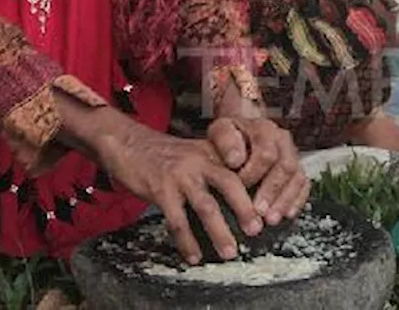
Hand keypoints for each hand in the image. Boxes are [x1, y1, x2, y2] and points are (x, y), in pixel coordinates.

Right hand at [86, 114, 261, 264]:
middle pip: (230, 185)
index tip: (270, 209)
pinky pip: (177, 220)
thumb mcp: (196, 152)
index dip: (258, 188)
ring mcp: (180, 175)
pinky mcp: (160, 190)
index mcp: (213, 152)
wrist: (127, 143)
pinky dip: (186, 242)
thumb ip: (216, 168)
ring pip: (206, 207)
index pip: (242, 169)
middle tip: (257, 230)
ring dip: (219, 232)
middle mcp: (200, 161)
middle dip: (245, 209)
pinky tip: (193, 256)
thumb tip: (241, 199)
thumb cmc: (165, 154)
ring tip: (230, 252)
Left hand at [207, 115, 309, 225]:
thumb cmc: (229, 138)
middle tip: (258, 211)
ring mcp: (293, 155)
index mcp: (264, 129)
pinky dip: (296, 201)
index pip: (266, 153)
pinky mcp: (297, 169)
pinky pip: (304, 185)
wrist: (240, 134)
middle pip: (285, 166)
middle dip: (271, 191)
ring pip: (297, 177)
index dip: (253, 173)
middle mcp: (283, 140)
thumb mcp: (220, 132)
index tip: (238, 188)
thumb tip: (236, 160)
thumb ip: (225, 141)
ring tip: (270, 219)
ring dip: (284, 200)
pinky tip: (286, 215)